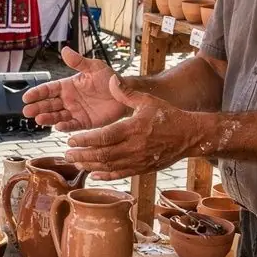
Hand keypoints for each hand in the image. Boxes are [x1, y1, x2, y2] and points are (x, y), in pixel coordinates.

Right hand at [21, 47, 126, 130]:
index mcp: (68, 86)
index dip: (37, 93)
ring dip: (47, 118)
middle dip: (37, 107)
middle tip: (27, 111)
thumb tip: (65, 50)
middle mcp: (69, 100)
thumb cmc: (109, 78)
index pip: (49, 89)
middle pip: (49, 104)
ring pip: (57, 116)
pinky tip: (58, 127)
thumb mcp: (94, 67)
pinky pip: (72, 125)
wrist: (124, 93)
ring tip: (38, 120)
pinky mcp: (84, 122)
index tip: (26, 97)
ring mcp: (75, 111)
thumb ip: (78, 62)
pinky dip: (64, 127)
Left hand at [66, 76, 202, 179]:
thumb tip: (110, 80)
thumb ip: (127, 92)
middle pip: (103, 155)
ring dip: (91, 166)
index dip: (86, 140)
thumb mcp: (148, 100)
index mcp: (134, 129)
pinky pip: (121, 174)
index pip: (104, 137)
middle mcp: (135, 147)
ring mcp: (139, 160)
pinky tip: (94, 174)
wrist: (190, 135)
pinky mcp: (143, 168)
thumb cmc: (168, 115)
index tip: (71, 140)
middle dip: (83, 156)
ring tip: (76, 164)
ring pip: (110, 167)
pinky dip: (106, 176)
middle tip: (67, 155)